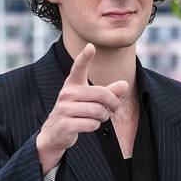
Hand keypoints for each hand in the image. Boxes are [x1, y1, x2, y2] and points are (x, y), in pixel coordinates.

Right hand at [36, 42, 129, 173]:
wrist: (55, 133)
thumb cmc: (76, 112)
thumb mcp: (91, 100)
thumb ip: (108, 92)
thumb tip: (125, 85)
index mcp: (72, 84)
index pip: (78, 67)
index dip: (85, 57)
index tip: (91, 47)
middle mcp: (66, 94)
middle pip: (100, 93)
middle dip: (113, 102)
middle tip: (115, 107)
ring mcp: (64, 109)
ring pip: (97, 110)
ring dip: (104, 116)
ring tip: (100, 118)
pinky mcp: (65, 124)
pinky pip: (91, 124)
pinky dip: (95, 126)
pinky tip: (90, 125)